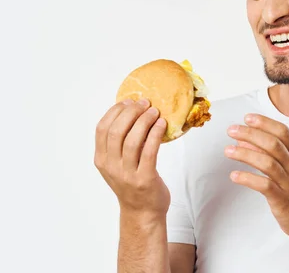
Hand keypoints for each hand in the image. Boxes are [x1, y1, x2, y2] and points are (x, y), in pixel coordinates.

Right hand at [94, 98, 169, 216]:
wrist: (143, 212)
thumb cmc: (133, 184)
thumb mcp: (118, 164)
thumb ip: (119, 143)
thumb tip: (132, 111)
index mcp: (101, 160)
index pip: (102, 129)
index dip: (115, 111)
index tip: (128, 101)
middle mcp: (111, 166)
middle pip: (117, 131)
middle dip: (131, 112)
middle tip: (145, 103)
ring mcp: (127, 174)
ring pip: (132, 140)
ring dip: (145, 121)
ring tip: (155, 111)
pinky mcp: (144, 179)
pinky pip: (149, 151)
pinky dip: (155, 134)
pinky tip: (162, 124)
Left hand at [225, 114, 288, 242]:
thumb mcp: (288, 169)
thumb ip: (268, 153)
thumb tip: (245, 139)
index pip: (283, 132)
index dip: (265, 123)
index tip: (247, 117)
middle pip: (273, 144)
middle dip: (251, 134)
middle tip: (232, 130)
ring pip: (268, 163)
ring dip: (246, 154)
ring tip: (228, 151)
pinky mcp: (283, 200)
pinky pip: (265, 186)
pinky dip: (249, 179)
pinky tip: (234, 175)